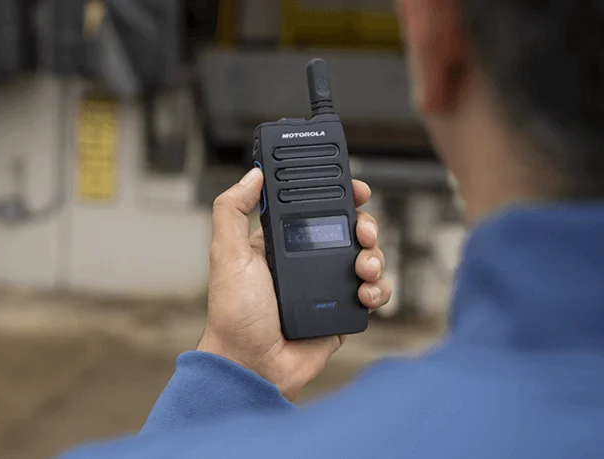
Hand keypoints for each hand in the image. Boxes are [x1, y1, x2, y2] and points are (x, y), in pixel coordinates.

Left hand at [197, 168, 390, 399]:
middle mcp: (307, 261)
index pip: (316, 208)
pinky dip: (378, 289)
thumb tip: (252, 174)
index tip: (355, 189)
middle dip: (365, 226)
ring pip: (367, 258)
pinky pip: (372, 292)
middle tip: (363, 232)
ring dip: (375, 257)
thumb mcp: (226, 255)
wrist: (253, 366)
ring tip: (363, 268)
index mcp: (282, 243)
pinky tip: (366, 294)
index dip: (339, 195)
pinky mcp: (342, 311)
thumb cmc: (234, 316)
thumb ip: (232, 211)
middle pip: (350, 231)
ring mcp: (328, 286)